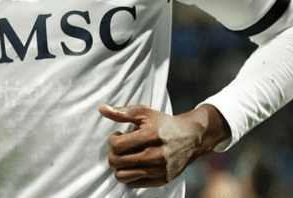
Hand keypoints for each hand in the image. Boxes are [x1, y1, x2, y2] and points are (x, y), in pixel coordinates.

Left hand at [98, 104, 228, 187]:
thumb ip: (122, 112)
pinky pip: (132, 184)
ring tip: (127, 155)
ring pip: (122, 177)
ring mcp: (159, 170)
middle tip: (121, 146)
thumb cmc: (164, 124)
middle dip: (112, 153)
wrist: (191, 138)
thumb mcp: (144, 112)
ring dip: (119, 166)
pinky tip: (135, 163)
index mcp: (151, 136)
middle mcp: (156, 155)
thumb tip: (101, 108)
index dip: (112, 139)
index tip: (119, 134)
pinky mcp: (161, 180)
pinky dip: (129, 174)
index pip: (117, 146)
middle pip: (116, 162)